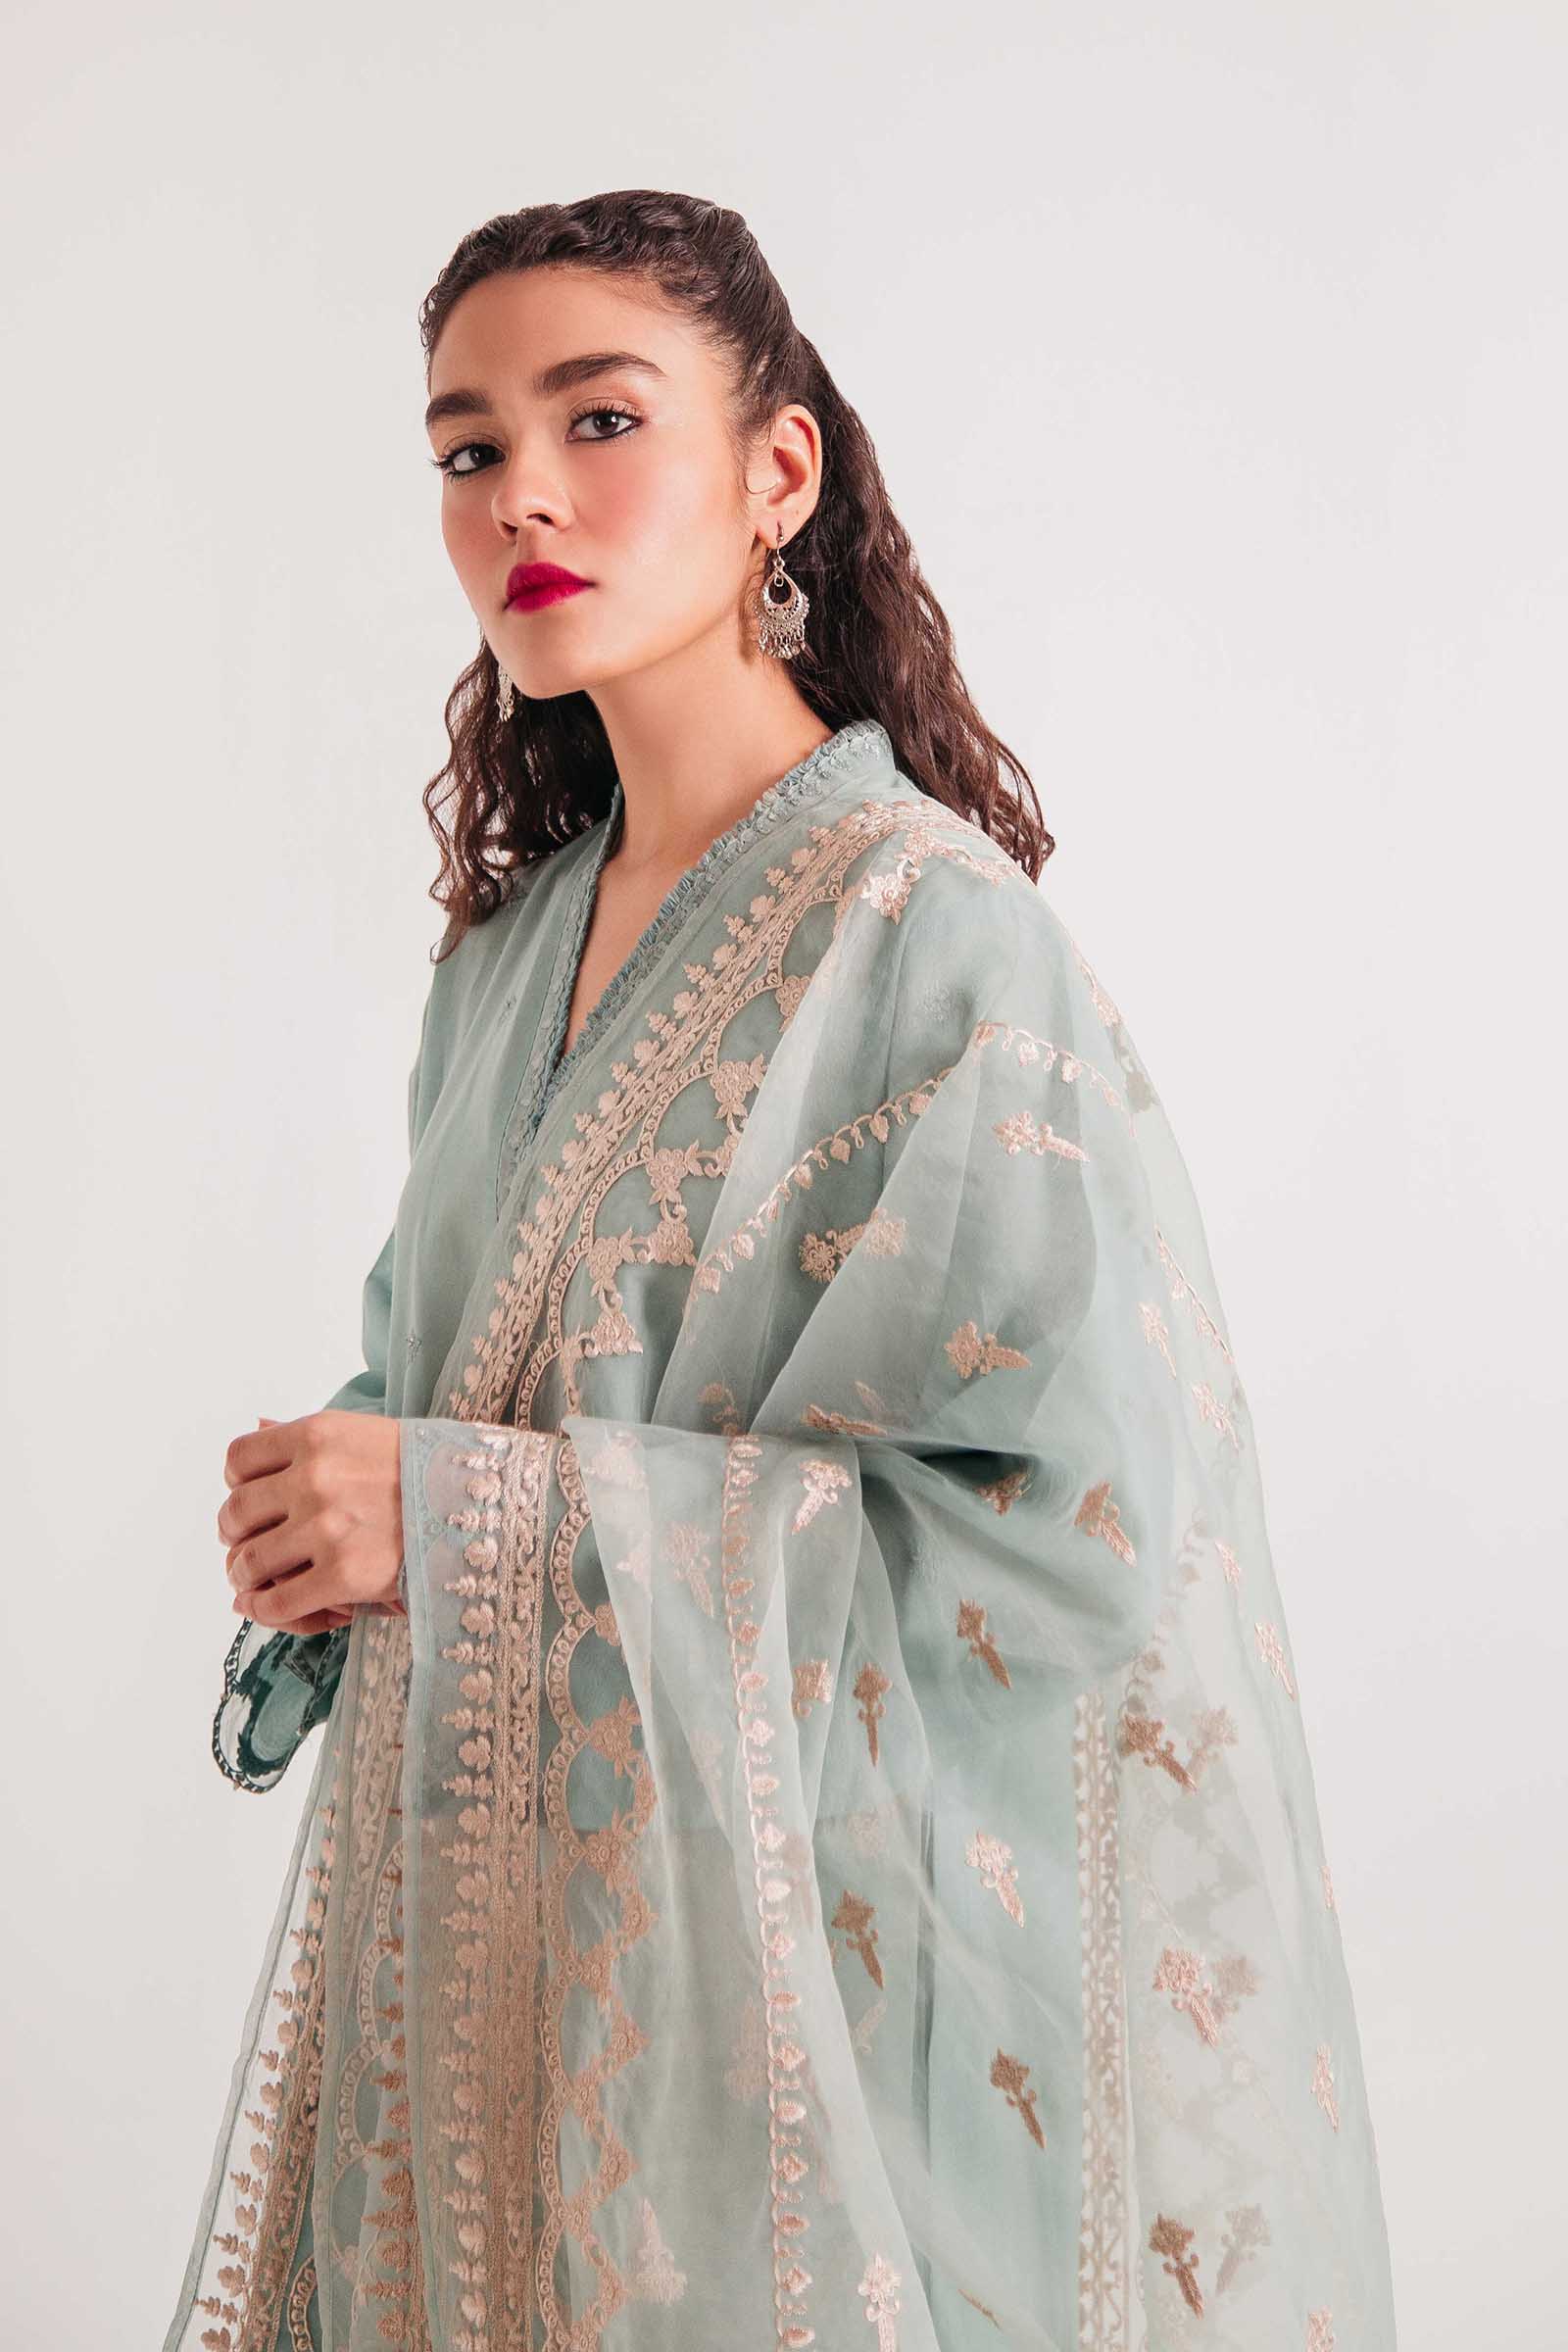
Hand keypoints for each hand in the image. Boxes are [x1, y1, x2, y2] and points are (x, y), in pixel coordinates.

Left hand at [220, 1410, 405, 1636]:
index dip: (237, 1484)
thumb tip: (259, 1425)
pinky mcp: (343, 1575)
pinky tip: (264, 1604)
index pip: (239, 1460)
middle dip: (233, 1532)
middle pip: (237, 1511)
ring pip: (248, 1560)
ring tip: (252, 1577)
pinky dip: (262, 1608)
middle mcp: (314, 1479)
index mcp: (316, 1436)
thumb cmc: (425, 1467)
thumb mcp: (364, 1432)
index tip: (250, 1497)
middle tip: (244, 1543)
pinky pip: (277, 1601)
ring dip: (243, 1573)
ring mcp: (326, 1528)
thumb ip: (307, 1436)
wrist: (481, 1504)